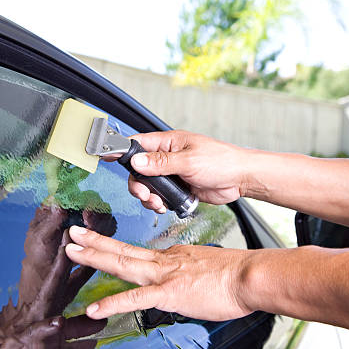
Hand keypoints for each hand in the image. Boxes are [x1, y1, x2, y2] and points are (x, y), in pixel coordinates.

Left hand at [64, 225, 256, 320]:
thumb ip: (188, 272)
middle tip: (72, 233)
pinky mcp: (170, 293)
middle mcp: (164, 262)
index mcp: (172, 257)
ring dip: (94, 257)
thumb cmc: (235, 274)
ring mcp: (164, 276)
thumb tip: (183, 279)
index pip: (137, 252)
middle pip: (122, 250)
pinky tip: (94, 309)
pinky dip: (112, 303)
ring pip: (122, 264)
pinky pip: (136, 299)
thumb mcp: (205, 266)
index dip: (114, 247)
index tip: (99, 242)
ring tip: (71, 251)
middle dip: (94, 242)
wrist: (250, 276)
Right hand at [127, 130, 251, 212]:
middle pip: (139, 170)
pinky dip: (159, 203)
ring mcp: (173, 173)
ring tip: (158, 203)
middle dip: (138, 184)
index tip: (108, 157)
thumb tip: (138, 161)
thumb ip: (161, 162)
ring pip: (148, 185)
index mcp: (169, 142)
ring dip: (148, 196)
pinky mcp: (179, 187)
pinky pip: (161, 195)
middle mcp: (168, 157)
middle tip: (144, 194)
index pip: (138, 143)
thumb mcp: (188, 161)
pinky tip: (166, 206)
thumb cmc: (222, 161)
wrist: (240, 179)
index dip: (123, 151)